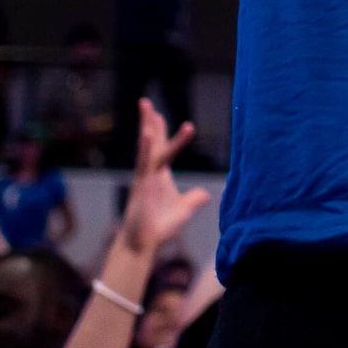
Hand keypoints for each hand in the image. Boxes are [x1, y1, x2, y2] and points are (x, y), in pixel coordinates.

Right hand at [119, 98, 208, 255]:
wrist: (144, 245)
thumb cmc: (159, 228)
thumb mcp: (183, 210)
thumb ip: (193, 200)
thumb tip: (205, 194)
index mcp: (159, 174)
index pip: (162, 147)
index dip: (163, 131)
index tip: (160, 114)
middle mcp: (150, 172)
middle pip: (151, 141)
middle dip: (148, 121)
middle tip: (145, 102)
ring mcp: (145, 178)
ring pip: (150, 148)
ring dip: (149, 127)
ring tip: (148, 108)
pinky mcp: (142, 186)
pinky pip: (146, 163)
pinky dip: (148, 148)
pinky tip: (149, 133)